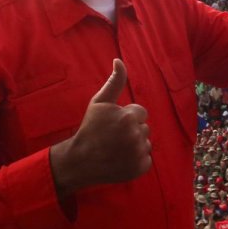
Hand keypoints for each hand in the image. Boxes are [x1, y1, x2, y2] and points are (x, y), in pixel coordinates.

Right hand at [50, 59, 151, 197]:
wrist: (81, 160)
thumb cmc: (90, 128)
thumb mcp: (99, 102)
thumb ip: (114, 82)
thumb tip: (119, 60)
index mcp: (128, 117)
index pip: (140, 113)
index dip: (127, 117)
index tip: (113, 125)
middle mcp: (136, 135)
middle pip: (144, 128)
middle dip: (132, 131)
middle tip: (113, 137)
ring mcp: (139, 153)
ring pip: (146, 143)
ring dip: (135, 145)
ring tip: (116, 148)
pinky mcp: (140, 168)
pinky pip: (146, 159)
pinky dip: (136, 160)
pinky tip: (121, 159)